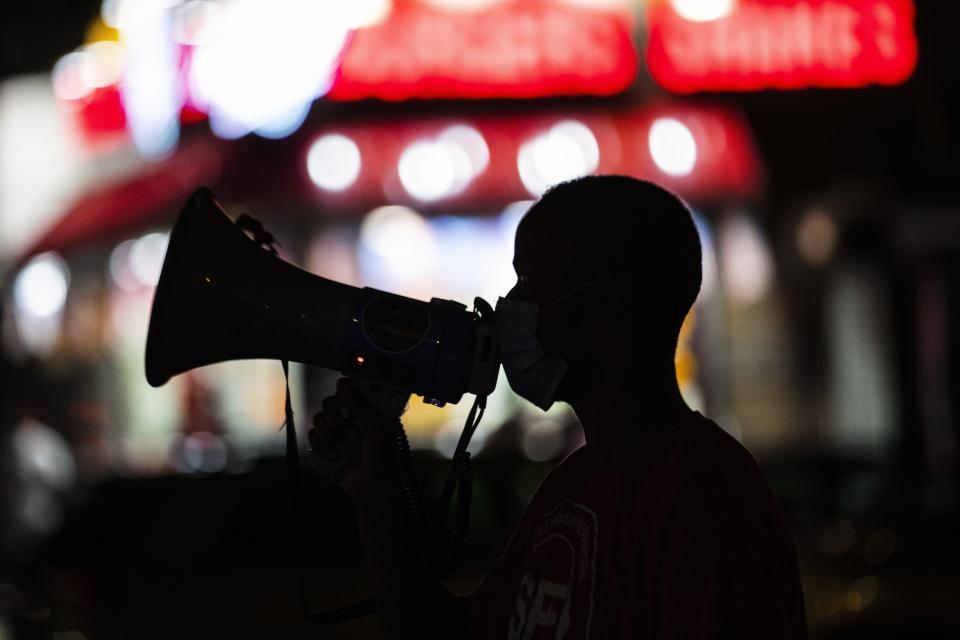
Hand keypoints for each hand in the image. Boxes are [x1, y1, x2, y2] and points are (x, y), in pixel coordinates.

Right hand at [308, 378, 400, 501]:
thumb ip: (360, 405)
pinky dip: (320, 445)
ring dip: (328, 433)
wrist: (371, 488)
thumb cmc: (382, 458)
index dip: (343, 394)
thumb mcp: (377, 428)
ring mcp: (338, 432)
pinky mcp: (327, 447)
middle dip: (333, 415)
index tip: (344, 401)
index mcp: (367, 410)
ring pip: (319, 418)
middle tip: (339, 426)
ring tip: (342, 447)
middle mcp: (351, 418)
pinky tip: (333, 455)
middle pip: (330, 402)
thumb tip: (343, 383)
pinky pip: (313, 436)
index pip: (348, 391)